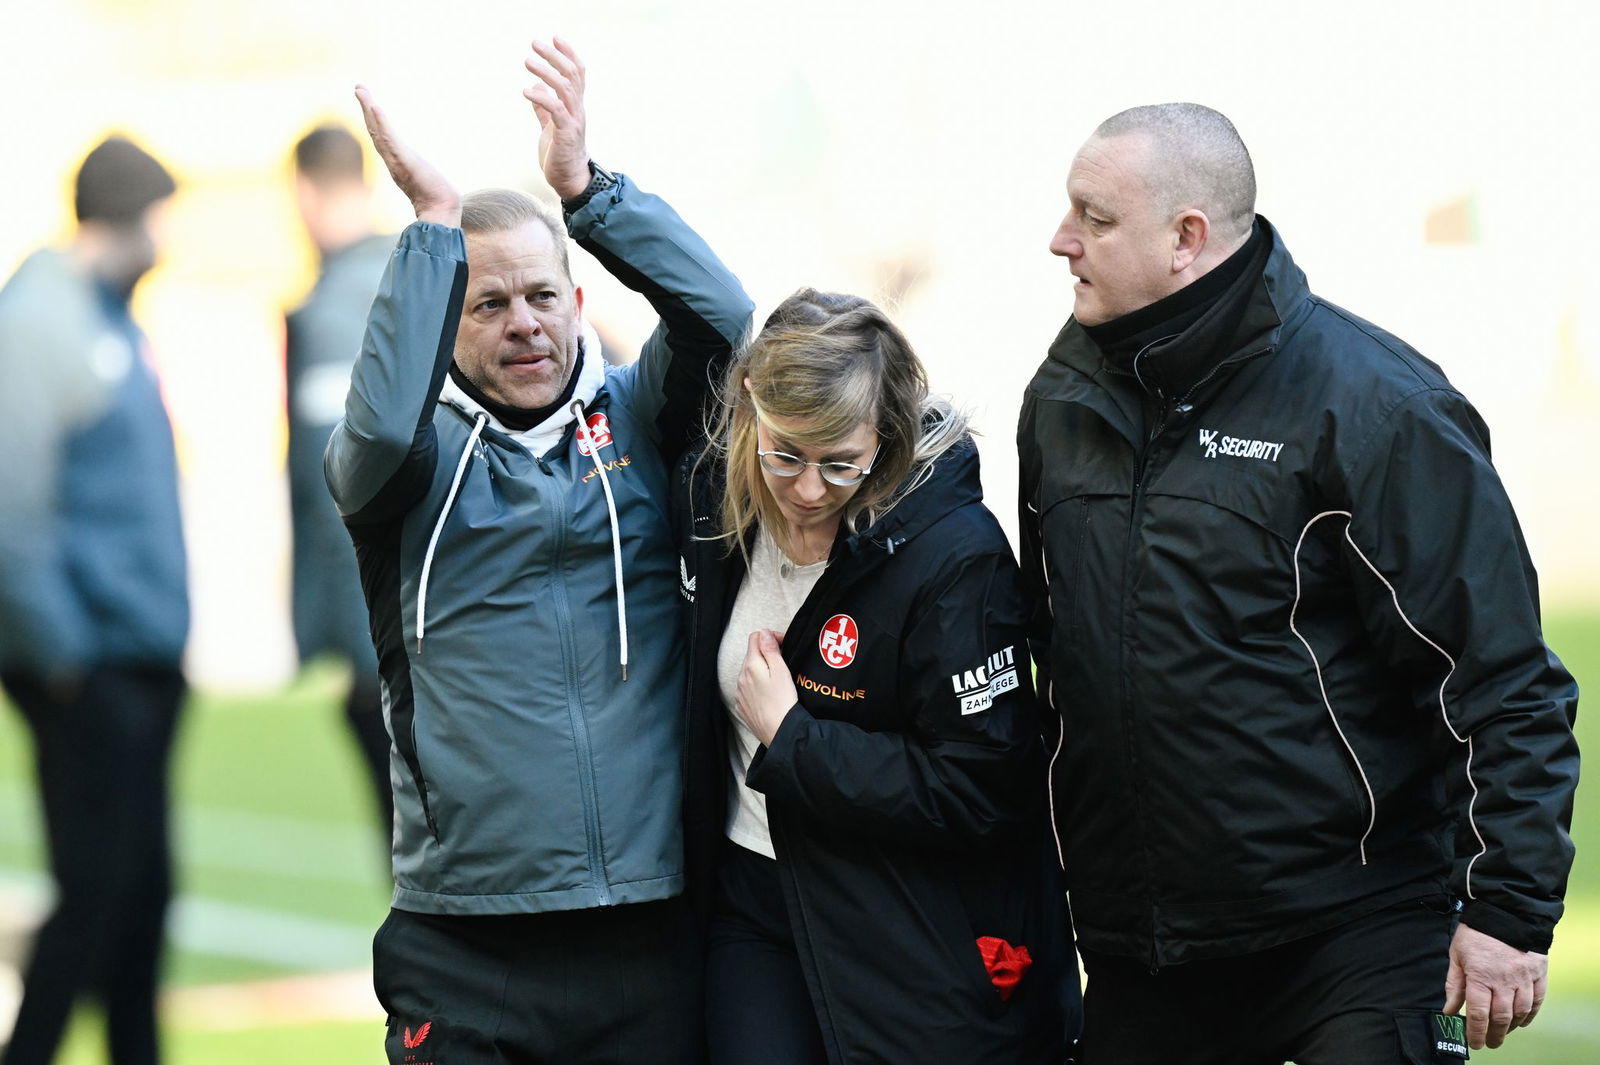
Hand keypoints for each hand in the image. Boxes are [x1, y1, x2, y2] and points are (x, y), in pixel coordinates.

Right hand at [353, 84, 460, 226]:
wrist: (441, 212)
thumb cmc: (437, 198)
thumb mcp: (426, 177)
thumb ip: (421, 171)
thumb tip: (428, 169)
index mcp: (396, 161)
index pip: (381, 135)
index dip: (372, 118)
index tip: (367, 99)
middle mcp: (392, 159)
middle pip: (374, 129)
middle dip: (366, 107)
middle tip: (359, 87)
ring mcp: (396, 160)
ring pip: (379, 130)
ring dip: (369, 109)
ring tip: (362, 91)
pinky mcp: (404, 161)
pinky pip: (390, 139)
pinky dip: (381, 123)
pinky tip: (375, 108)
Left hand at [523, 37, 590, 199]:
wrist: (570, 180)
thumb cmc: (561, 154)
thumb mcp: (550, 126)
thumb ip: (544, 108)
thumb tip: (537, 89)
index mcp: (575, 106)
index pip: (577, 73)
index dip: (568, 54)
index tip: (556, 38)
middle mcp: (578, 110)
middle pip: (572, 75)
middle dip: (554, 56)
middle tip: (535, 43)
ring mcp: (573, 121)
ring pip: (565, 88)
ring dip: (545, 72)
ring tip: (527, 61)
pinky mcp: (566, 134)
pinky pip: (555, 110)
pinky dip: (541, 98)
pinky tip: (526, 91)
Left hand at [735, 630, 795, 745]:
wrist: (779, 732)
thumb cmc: (784, 701)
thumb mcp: (781, 671)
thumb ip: (770, 649)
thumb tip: (763, 633)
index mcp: (751, 665)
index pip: (755, 637)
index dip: (771, 636)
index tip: (784, 644)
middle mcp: (741, 677)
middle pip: (751, 655)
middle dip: (766, 653)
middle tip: (784, 661)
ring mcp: (740, 693)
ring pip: (748, 673)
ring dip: (760, 670)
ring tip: (777, 680)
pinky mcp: (742, 706)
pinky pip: (747, 689)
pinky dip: (756, 687)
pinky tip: (769, 695)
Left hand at [1443, 923, 1547, 1048]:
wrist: (1506, 910)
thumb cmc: (1476, 931)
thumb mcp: (1457, 955)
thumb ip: (1454, 984)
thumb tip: (1449, 1010)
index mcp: (1480, 976)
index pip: (1478, 1014)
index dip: (1476, 1032)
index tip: (1474, 1043)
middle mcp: (1504, 981)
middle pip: (1501, 1018)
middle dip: (1494, 1035)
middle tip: (1489, 1044)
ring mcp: (1524, 978)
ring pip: (1520, 1011)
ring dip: (1511, 1026)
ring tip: (1503, 1032)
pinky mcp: (1538, 973)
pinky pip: (1537, 1000)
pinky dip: (1531, 1014)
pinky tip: (1522, 1021)